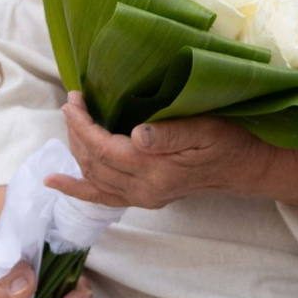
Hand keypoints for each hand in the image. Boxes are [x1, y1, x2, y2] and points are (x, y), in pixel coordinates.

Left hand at [46, 91, 265, 213]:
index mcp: (156, 170)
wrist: (243, 168)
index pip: (104, 148)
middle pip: (94, 162)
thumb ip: (171, 133)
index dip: (83, 125)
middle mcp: (144, 189)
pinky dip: (76, 189)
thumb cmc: (227, 141)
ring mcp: (142, 197)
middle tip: (72, 102)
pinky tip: (54, 181)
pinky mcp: (143, 198)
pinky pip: (102, 197)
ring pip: (94, 177)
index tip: (73, 100)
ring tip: (70, 122)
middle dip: (76, 131)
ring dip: (76, 150)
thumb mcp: (205, 129)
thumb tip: (137, 134)